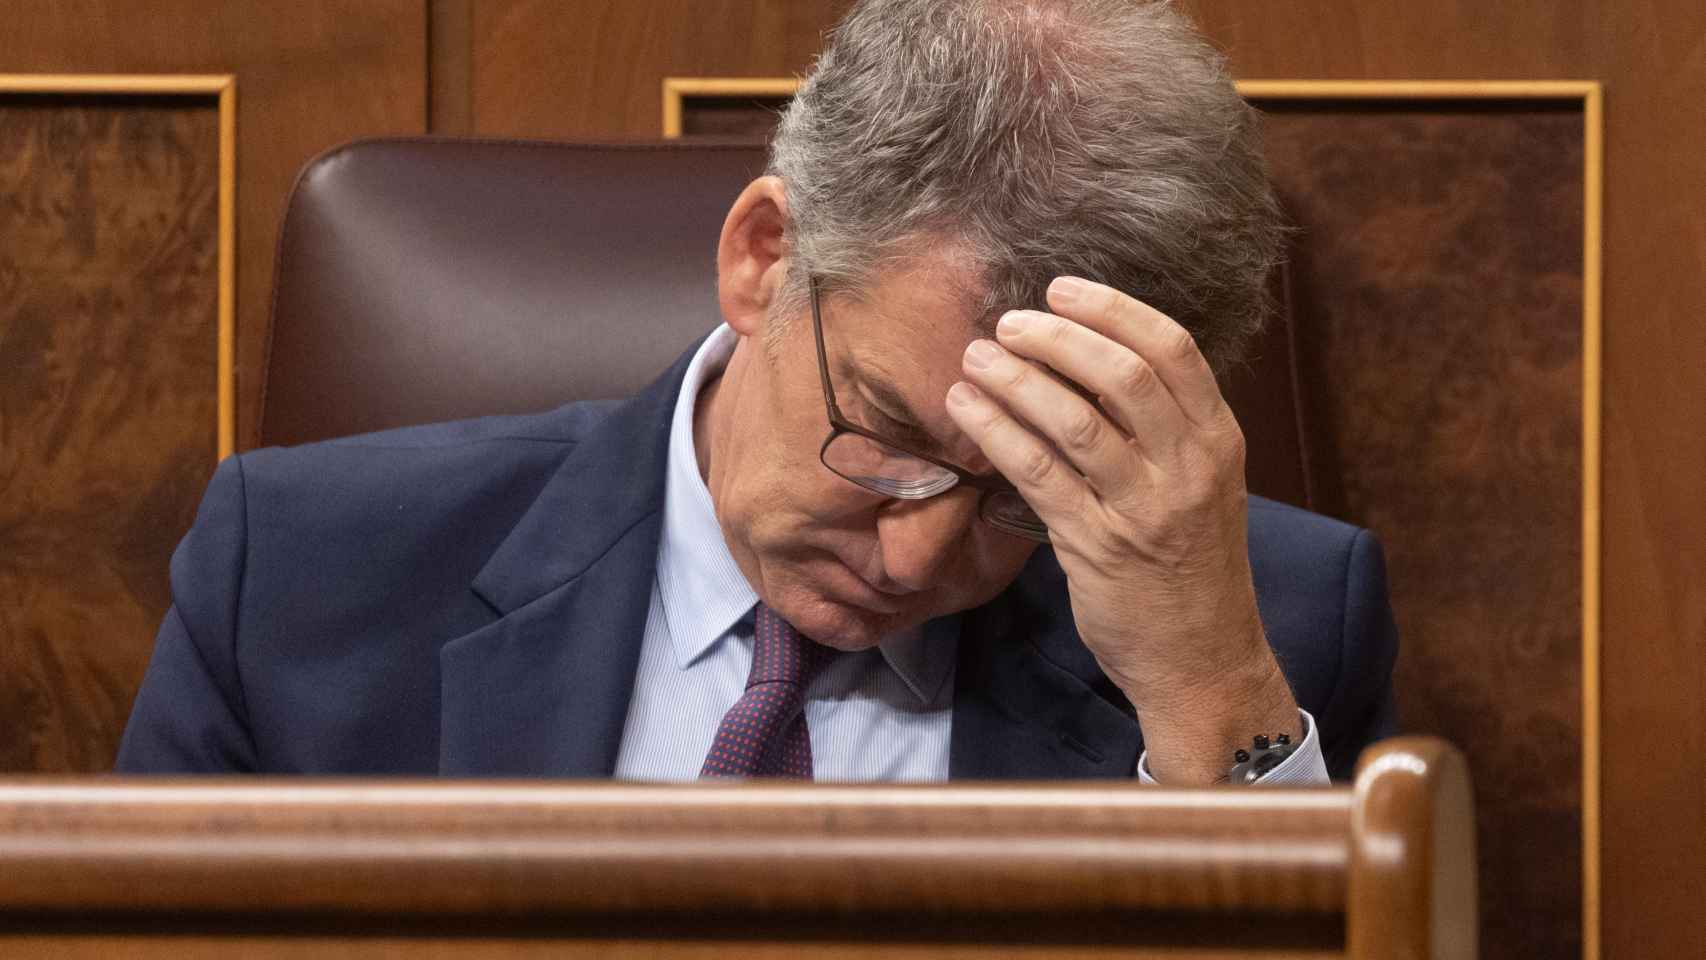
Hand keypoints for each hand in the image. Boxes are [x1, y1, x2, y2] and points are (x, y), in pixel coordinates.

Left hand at [944, 276, 1297, 782]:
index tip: (1062, 289)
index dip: (1112, 309)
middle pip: (1121, 373)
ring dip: (1015, 379)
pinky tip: (965, 410)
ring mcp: (1143, 508)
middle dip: (1056, 336)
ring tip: (975, 358)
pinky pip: (1037, 472)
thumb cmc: (1191, 567)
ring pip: (1073, 419)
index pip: (1172, 349)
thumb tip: (1087, 360)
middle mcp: (1187, 467)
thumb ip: (1160, 427)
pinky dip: (996, 431)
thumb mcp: (1199, 486)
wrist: (1202, 660)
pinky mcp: (1096, 546)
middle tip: (1008, 323)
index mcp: (1218, 441)